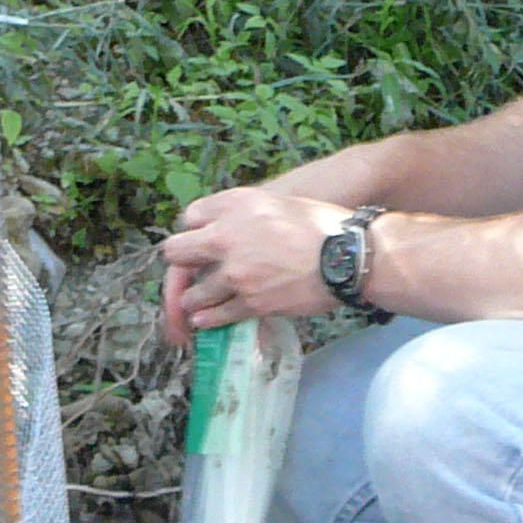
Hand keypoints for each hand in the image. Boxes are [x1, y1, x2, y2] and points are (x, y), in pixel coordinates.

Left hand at [161, 187, 348, 346]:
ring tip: (195, 302)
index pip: (190, 216)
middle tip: (190, 270)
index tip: (200, 239)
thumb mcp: (278, 202)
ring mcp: (236, 273)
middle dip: (181, 262)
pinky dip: (208, 319)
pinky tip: (204, 321)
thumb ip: (244, 211)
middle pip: (175, 252)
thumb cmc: (321, 225)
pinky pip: (216, 315)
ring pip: (192, 292)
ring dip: (191, 298)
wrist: (347, 257)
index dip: (195, 230)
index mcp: (235, 206)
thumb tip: (224, 226)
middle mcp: (227, 237)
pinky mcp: (250, 302)